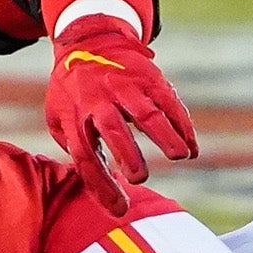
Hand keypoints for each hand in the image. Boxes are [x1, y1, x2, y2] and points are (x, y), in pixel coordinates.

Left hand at [44, 15, 197, 213]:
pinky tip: (192, 146)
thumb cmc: (72, 94)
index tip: (119, 209)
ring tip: (182, 156)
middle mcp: (98, 102)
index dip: (101, 185)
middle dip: (127, 154)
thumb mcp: (59, 119)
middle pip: (112, 129)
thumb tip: (97, 189)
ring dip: (165, 134)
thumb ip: (76, 150)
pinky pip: (169, 101)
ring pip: (146, 112)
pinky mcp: (149, 79)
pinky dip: (182, 123)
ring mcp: (125, 88)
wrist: (88, 43)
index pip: (85, 156)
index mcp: (74, 117)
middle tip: (141, 179)